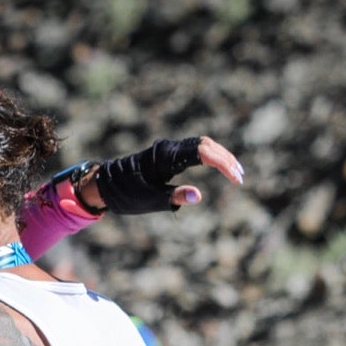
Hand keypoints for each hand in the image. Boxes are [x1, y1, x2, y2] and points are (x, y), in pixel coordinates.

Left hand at [84, 135, 244, 213]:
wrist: (105, 184)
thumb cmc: (126, 193)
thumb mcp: (150, 200)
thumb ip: (175, 198)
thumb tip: (198, 195)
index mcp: (166, 157)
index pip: (203, 153)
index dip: (223, 164)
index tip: (236, 179)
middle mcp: (168, 148)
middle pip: (206, 145)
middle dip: (226, 159)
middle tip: (239, 177)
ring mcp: (168, 149)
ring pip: (202, 145)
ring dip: (220, 156)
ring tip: (235, 172)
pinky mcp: (167, 154)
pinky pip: (194, 149)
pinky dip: (210, 156)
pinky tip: (218, 166)